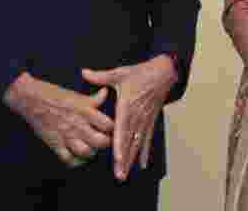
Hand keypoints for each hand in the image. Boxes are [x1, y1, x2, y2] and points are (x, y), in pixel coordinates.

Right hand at [3, 72, 113, 167]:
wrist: (31, 99)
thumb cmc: (54, 94)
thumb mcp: (77, 94)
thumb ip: (93, 98)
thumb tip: (105, 92)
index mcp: (85, 110)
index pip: (108, 124)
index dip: (114, 128)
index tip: (114, 129)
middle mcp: (78, 124)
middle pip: (100, 141)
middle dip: (106, 143)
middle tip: (105, 141)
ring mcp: (66, 135)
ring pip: (86, 152)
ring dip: (92, 152)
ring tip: (92, 149)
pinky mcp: (54, 143)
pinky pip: (68, 159)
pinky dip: (75, 161)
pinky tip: (78, 158)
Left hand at [82, 55, 177, 180]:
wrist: (164, 73)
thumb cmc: (141, 73)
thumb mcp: (120, 73)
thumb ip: (100, 76)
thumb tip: (83, 72)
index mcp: (128, 105)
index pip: (123, 127)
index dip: (120, 143)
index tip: (117, 157)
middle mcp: (137, 116)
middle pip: (130, 141)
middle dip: (124, 159)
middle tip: (119, 175)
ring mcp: (145, 120)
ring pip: (137, 143)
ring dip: (131, 160)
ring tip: (125, 174)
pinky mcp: (150, 121)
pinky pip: (147, 139)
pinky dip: (144, 152)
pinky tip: (142, 165)